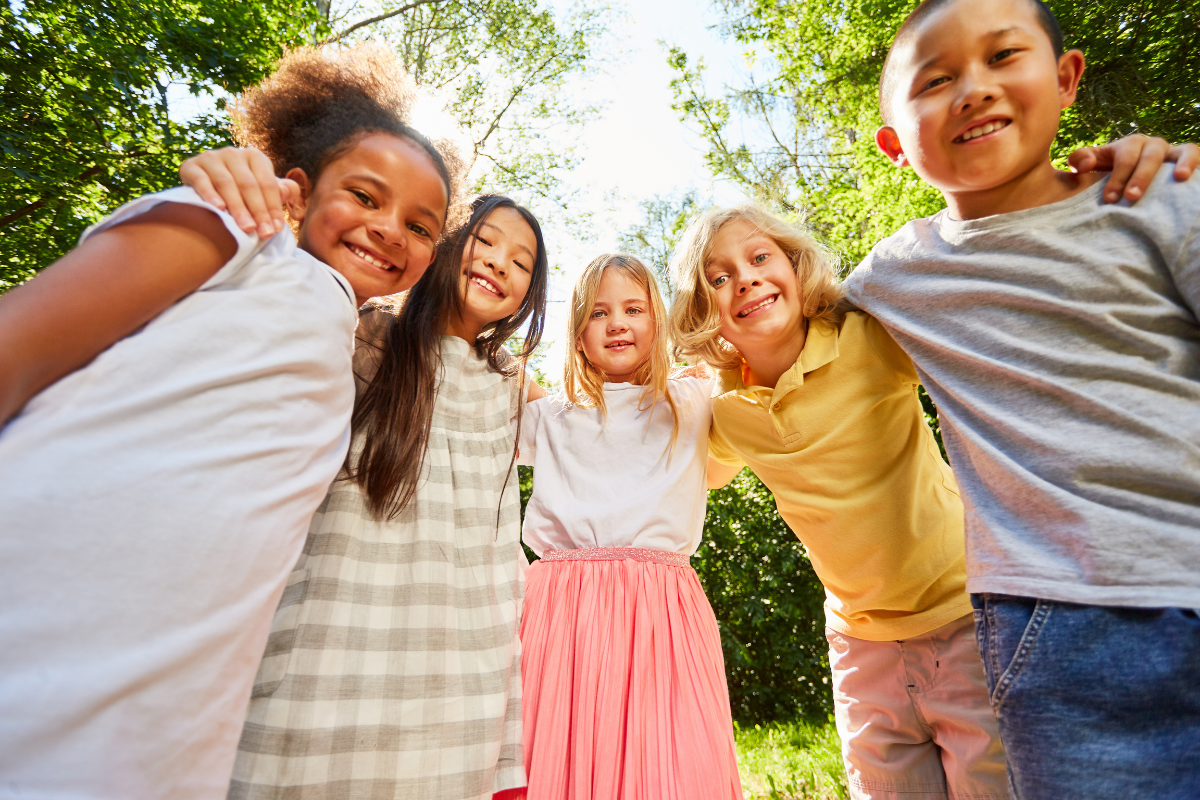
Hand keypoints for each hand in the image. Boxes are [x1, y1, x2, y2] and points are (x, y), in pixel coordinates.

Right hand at [179, 147, 299, 236]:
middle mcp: (233, 153)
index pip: (267, 183)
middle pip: (248, 185)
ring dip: (238, 207)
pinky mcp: (191, 166)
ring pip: (226, 183)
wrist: (205, 182)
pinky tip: (218, 209)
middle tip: (263, 233)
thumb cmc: (241, 189)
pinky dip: (210, 194)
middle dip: (258, 211)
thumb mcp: (262, 188)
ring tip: (246, 227)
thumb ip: (279, 190)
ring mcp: (211, 158)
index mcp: (254, 156)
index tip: (276, 229)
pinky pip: (201, 180)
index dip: (273, 207)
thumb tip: (289, 191)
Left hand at [1068, 135, 1198, 204]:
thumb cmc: (1109, 174)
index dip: (1117, 177)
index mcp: (1130, 145)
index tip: (1109, 199)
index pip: (1124, 157)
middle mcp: (1153, 145)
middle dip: (1141, 176)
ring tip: (1179, 178)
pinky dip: (1196, 163)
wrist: (1129, 180)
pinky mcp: (1188, 161)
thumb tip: (1084, 164)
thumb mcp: (1092, 165)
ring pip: (1182, 150)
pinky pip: (1197, 156)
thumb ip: (1081, 160)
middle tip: (1132, 197)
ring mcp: (1173, 152)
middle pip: (1150, 155)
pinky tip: (1191, 178)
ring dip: (1181, 163)